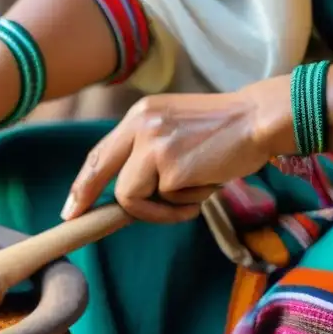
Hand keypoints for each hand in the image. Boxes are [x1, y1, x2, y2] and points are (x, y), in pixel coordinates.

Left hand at [62, 88, 279, 222]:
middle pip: (100, 172)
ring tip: (193, 190)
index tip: (72, 204)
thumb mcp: (174, 128)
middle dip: (86, 199)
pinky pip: (165, 203)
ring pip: (132, 196)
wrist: (260, 118)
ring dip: (159, 208)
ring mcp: (154, 146)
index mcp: (140, 116)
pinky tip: (207, 184)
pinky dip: (184, 205)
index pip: (101, 152)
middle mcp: (141, 126)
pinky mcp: (171, 167)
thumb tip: (125, 194)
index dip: (84, 181)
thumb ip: (147, 150)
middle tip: (76, 218)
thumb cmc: (224, 130)